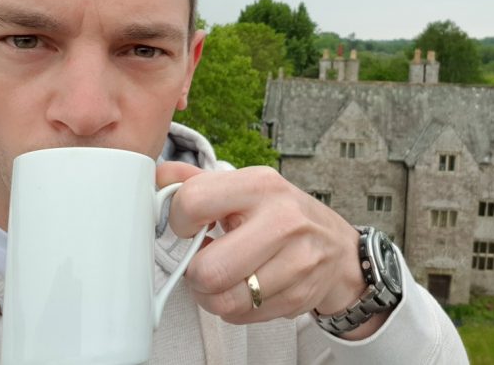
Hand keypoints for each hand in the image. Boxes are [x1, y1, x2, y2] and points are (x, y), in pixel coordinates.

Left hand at [156, 162, 384, 335]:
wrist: (337, 248)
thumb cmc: (282, 215)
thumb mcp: (246, 187)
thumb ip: (197, 181)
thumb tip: (156, 176)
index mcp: (261, 184)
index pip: (193, 202)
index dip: (179, 222)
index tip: (189, 227)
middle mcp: (283, 220)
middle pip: (208, 268)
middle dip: (196, 273)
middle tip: (205, 262)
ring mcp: (296, 261)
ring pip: (224, 301)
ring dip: (213, 295)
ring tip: (225, 278)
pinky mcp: (300, 296)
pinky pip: (243, 317)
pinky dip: (237, 308)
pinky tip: (247, 288)